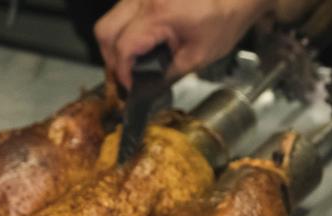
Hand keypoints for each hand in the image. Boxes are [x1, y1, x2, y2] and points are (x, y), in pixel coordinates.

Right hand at [95, 0, 272, 87]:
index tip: (130, 86)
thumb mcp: (199, 56)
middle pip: (105, 30)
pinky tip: (139, 44)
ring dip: (115, 44)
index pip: (123, 47)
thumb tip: (146, 87)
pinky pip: (122, 12)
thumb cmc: (226, 18)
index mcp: (159, 14)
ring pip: (110, 20)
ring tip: (132, 62)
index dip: (122, 72)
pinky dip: (124, 31)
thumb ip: (168, 73)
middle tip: (126, 76)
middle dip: (111, 58)